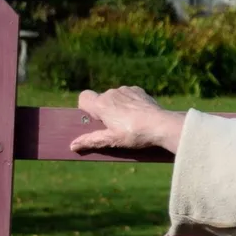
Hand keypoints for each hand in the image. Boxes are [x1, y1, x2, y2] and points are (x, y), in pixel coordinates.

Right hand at [70, 86, 185, 153]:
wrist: (162, 125)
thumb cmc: (135, 134)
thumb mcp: (112, 141)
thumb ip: (91, 141)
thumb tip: (72, 145)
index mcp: (102, 104)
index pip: (83, 97)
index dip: (86, 109)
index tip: (96, 121)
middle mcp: (112, 93)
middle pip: (101, 100)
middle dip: (104, 111)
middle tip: (114, 127)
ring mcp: (127, 90)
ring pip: (115, 97)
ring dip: (118, 107)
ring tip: (129, 123)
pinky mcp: (139, 91)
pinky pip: (128, 95)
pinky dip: (130, 103)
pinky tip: (138, 115)